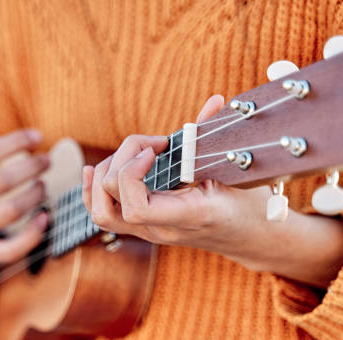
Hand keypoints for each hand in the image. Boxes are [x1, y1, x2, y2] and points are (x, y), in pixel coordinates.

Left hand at [83, 96, 342, 287]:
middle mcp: (161, 229)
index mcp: (186, 217)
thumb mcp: (236, 171)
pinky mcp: (142, 227)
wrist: (249, 237)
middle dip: (121, 161)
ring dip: (103, 176)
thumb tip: (215, 100)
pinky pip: (104, 215)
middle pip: (112, 202)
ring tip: (129, 154)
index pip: (136, 209)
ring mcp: (148, 232)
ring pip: (101, 213)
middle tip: (151, 144)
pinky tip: (96, 169)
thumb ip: (215, 137)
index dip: (131, 174)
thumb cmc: (247, 205)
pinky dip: (93, 190)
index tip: (153, 150)